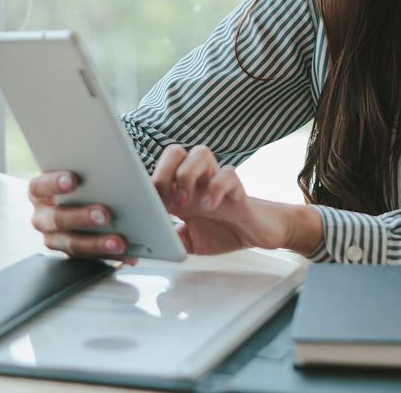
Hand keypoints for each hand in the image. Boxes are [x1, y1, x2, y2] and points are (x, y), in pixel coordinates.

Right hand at [27, 170, 137, 264]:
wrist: (83, 196)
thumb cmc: (82, 179)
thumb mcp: (79, 171)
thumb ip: (88, 171)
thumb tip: (113, 169)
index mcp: (39, 191)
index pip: (40, 186)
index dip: (54, 183)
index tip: (72, 180)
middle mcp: (42, 216)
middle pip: (57, 219)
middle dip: (82, 217)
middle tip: (104, 214)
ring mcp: (55, 237)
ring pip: (73, 244)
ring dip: (98, 243)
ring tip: (119, 242)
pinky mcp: (72, 252)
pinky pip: (91, 258)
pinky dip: (111, 255)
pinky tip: (129, 253)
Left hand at [152, 144, 317, 255]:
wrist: (256, 233)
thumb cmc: (222, 231)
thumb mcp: (189, 243)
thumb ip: (171, 241)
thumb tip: (148, 248)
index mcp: (181, 189)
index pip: (158, 170)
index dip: (147, 182)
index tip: (144, 205)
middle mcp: (197, 180)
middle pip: (175, 152)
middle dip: (165, 171)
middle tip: (165, 199)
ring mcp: (216, 181)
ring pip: (200, 153)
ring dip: (187, 174)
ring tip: (185, 202)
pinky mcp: (237, 188)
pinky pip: (228, 174)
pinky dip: (216, 188)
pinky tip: (210, 206)